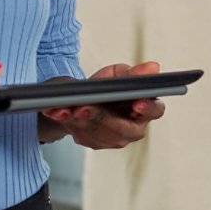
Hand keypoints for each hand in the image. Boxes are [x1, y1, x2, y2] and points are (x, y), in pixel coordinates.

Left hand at [40, 61, 166, 148]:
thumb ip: (134, 74)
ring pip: (97, 131)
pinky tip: (56, 111)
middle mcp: (132, 129)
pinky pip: (80, 132)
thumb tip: (153, 67)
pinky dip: (66, 121)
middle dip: (101, 116)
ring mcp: (113, 139)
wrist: (86, 97)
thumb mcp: (120, 75)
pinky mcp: (93, 142)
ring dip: (78, 120)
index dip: (147, 108)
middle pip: (121, 127)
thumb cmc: (108, 86)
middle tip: (85, 107)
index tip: (136, 103)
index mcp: (145, 110)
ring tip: (65, 108)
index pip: (154, 111)